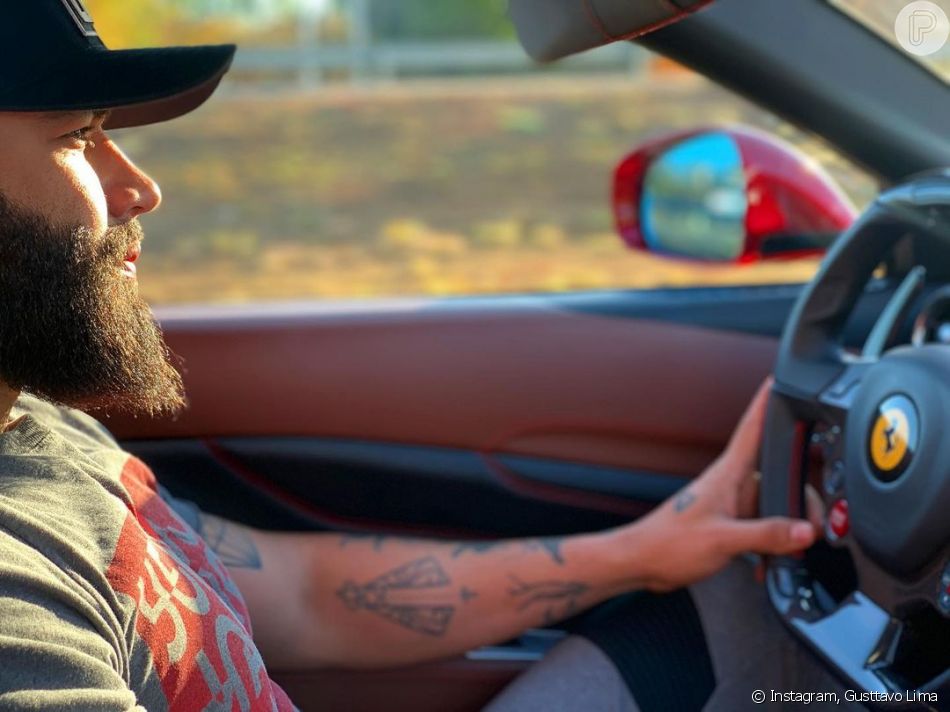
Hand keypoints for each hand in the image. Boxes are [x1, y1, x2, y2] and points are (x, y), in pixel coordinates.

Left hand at [626, 378, 822, 591]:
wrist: (642, 562)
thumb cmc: (668, 544)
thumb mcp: (722, 540)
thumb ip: (765, 534)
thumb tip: (804, 529)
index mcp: (727, 475)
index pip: (752, 427)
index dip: (766, 401)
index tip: (779, 379)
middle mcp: (732, 484)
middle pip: (779, 475)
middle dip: (801, 499)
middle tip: (813, 526)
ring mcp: (731, 504)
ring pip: (774, 503)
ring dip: (787, 527)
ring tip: (791, 549)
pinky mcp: (729, 523)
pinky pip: (763, 525)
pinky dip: (772, 542)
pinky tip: (770, 563)